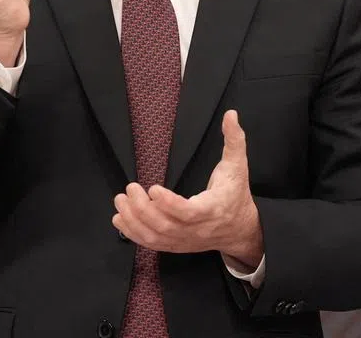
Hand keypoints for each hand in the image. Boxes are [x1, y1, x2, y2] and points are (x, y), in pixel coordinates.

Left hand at [112, 110, 263, 268]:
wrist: (240, 230)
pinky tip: (120, 218)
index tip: (152, 188)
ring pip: (155, 238)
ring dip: (133, 221)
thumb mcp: (238, 166)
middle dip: (143, 210)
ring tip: (120, 200)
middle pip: (166, 226)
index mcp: (212, 209)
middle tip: (129, 188)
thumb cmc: (236, 194)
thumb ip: (234, 139)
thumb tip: (231, 114)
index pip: (189, 212)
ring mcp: (185, 240)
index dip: (170, 204)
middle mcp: (197, 229)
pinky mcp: (176, 245)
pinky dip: (133, 233)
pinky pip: (151, 244)